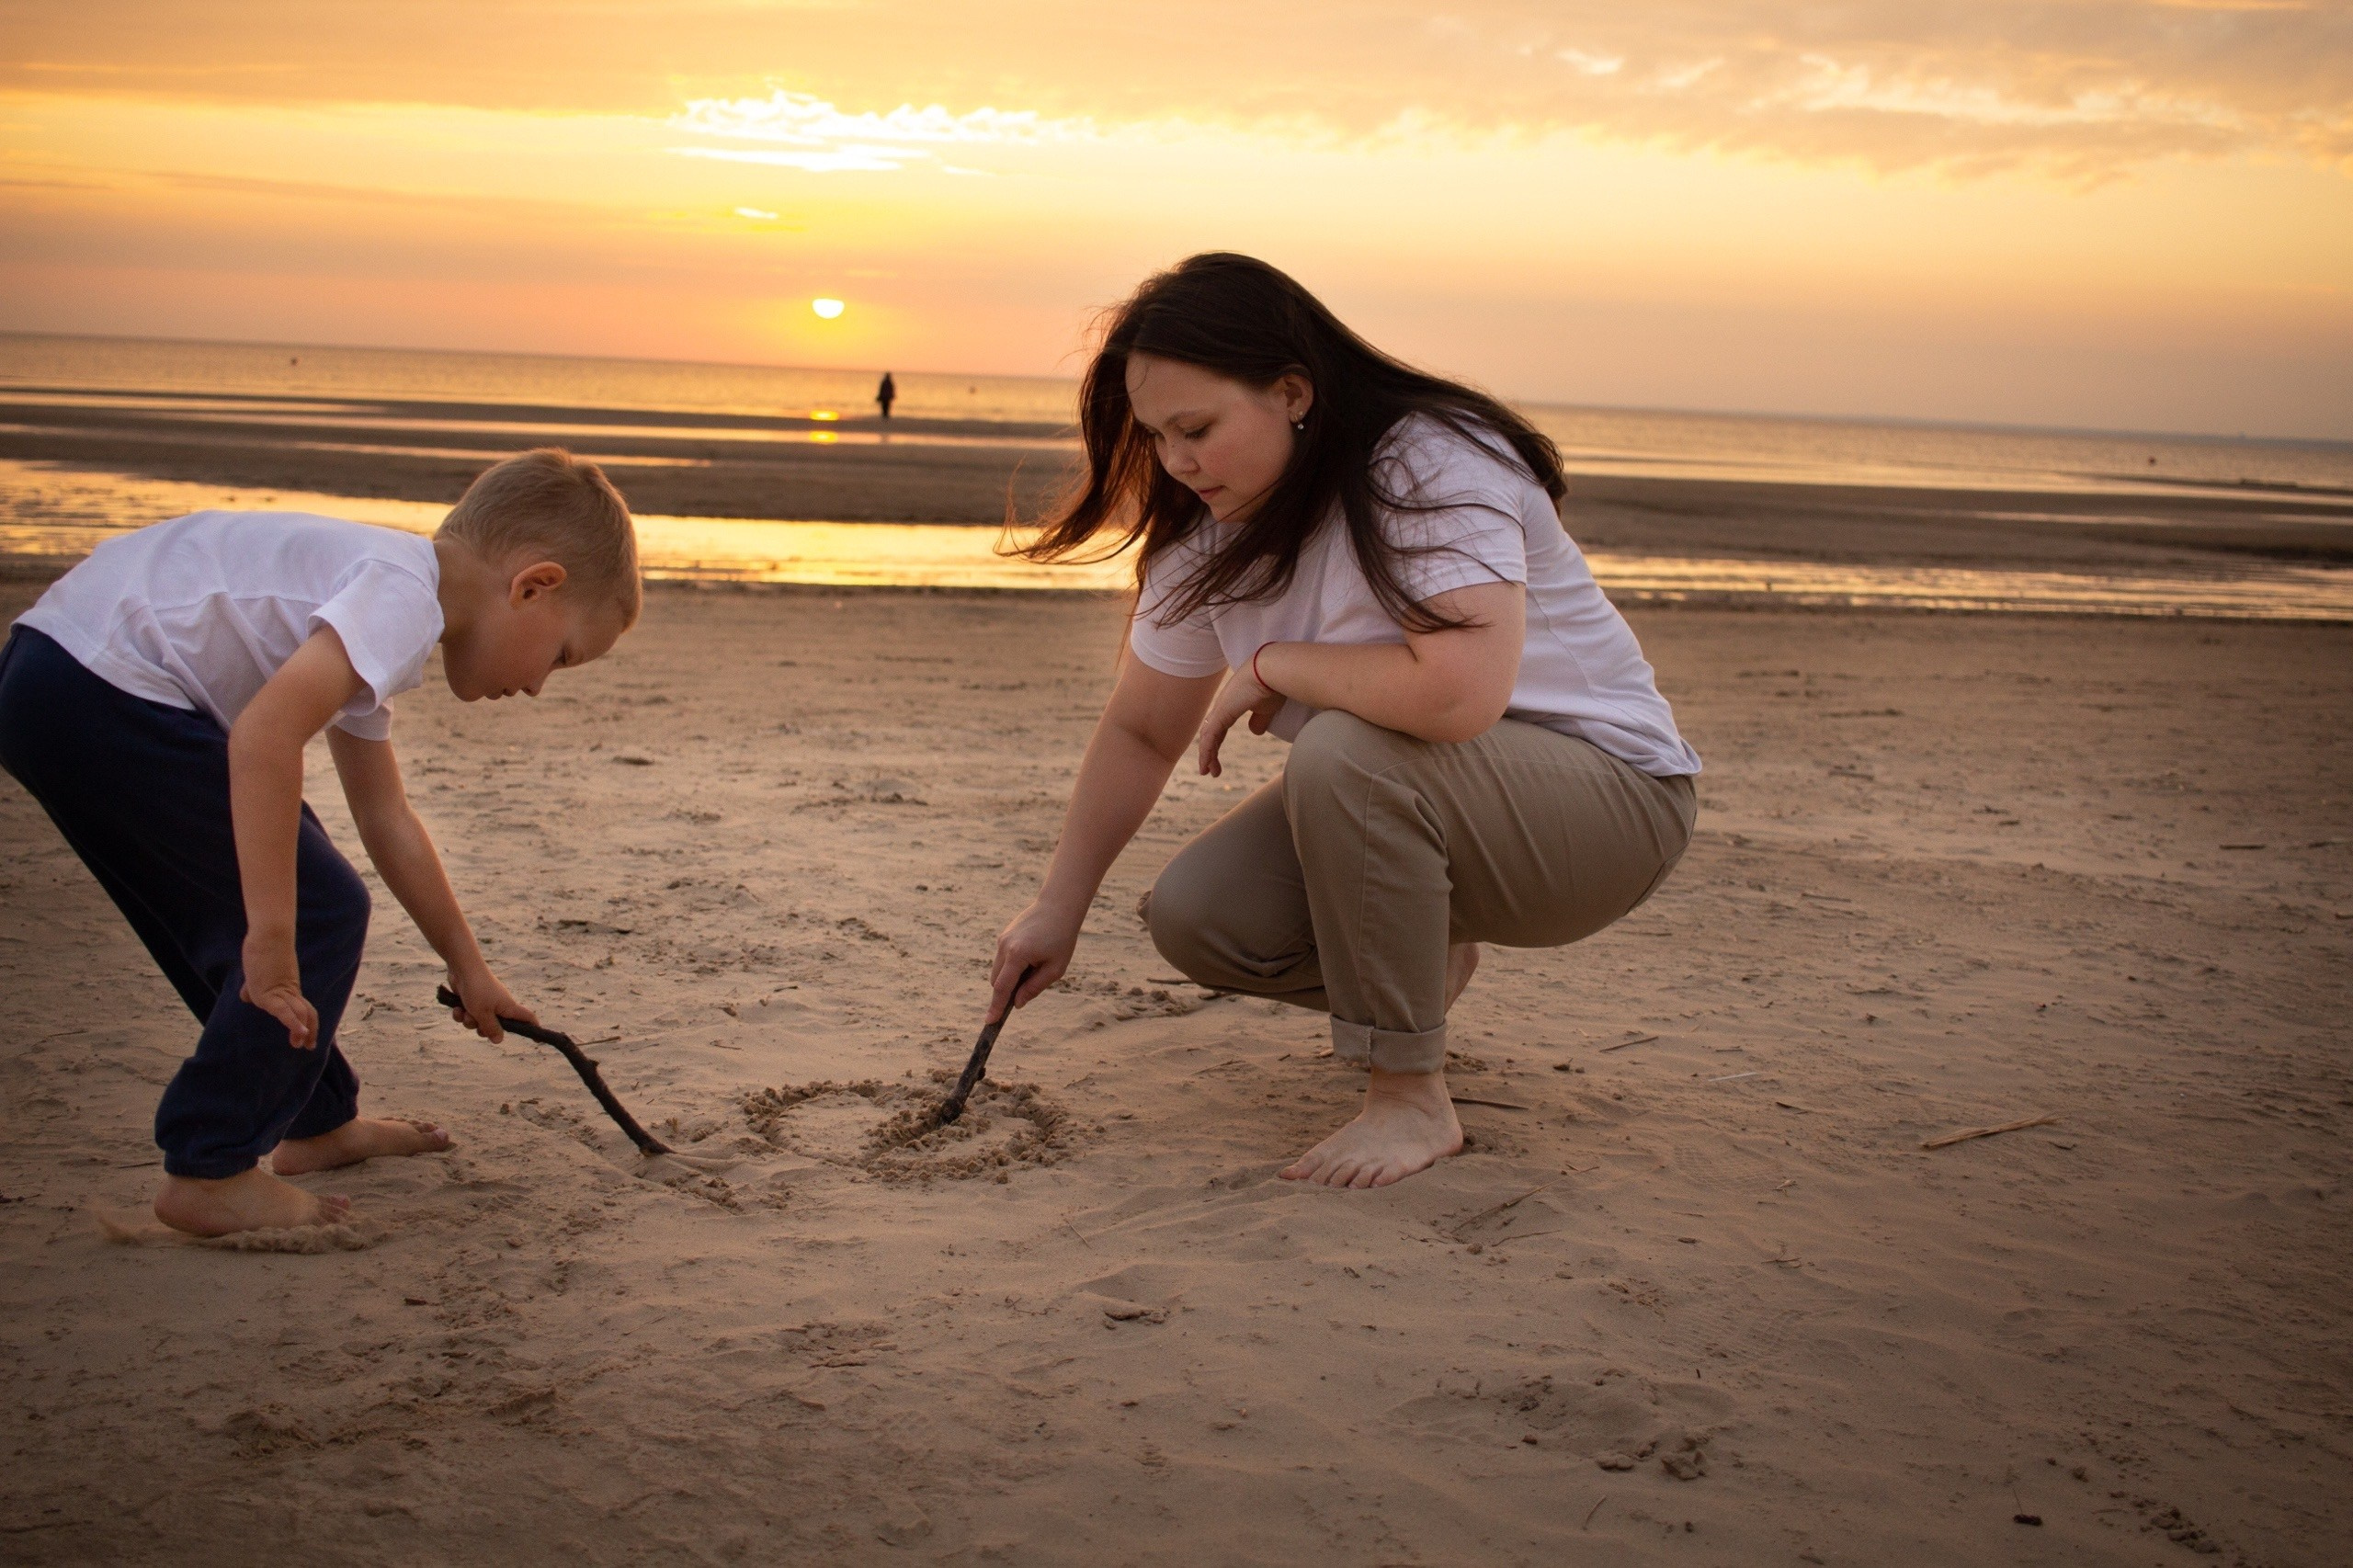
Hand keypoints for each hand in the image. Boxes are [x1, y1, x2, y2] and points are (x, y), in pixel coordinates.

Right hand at [239, 931, 317, 1049]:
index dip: (304, 1023)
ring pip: (299, 1013)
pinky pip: (284, 1011)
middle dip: (307, 1031)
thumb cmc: (261, 948)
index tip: (306, 1038)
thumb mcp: (256, 973)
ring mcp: (281, 991)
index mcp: (288, 988)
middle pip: (305, 1013)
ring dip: (301, 1031)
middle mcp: (288, 991)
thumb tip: (245, 996)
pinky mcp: (270, 991)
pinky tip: (300, 1032)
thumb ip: (252, 987)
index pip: (301, 1008)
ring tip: (301, 1043)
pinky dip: (294, 1023)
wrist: (267, 934)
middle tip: (308, 1046)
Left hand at [445, 965, 536, 1043]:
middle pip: (496, 1027)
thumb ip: (491, 1028)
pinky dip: (461, 1013)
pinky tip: (457, 1007)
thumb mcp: (483, 1013)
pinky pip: (467, 1015)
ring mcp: (485, 1003)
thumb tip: (498, 1041)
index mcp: (508, 1007)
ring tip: (464, 1011)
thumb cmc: (477, 989)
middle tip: (477, 1024)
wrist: (462, 968)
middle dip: (483, 1029)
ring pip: (477, 1022)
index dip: (533, 1029)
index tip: (537, 1040)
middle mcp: (499, 1006)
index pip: (527, 1018)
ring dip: (469, 1020)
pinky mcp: (471, 1000)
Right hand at [989, 899, 1081, 1021]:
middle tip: (1028, 989)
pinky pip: (1003, 959)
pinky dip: (1012, 966)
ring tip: (1037, 965)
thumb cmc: (1061, 938)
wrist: (1059, 906)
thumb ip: (1034, 988)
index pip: (1002, 988)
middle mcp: (1005, 947)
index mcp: (1018, 955)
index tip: (989, 1022)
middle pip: (997, 981)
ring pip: (999, 970)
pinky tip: (1033, 955)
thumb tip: (1016, 1004)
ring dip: (1010, 977)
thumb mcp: (1055, 968)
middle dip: (1007, 991)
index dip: (996, 1007)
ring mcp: (1002, 939)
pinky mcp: (1004, 935)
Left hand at [1195, 662, 1283, 776]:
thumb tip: (1255, 732)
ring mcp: (1220, 709)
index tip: (1216, 759)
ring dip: (1206, 755)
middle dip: (1209, 752)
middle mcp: (1223, 706)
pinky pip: (1210, 736)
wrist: (1272, 670)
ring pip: (1208, 737)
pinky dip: (1206, 751)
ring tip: (1208, 772)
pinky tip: (1206, 763)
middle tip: (1211, 770)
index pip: (1220, 728)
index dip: (1217, 743)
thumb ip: (1260, 720)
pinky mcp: (1221, 713)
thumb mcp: (1267, 709)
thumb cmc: (1273, 685)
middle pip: (1211, 733)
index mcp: (1232, 705)